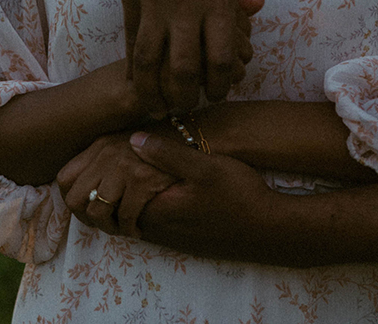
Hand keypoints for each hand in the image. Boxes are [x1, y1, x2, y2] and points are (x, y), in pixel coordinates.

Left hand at [57, 132, 179, 238]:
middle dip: (89, 220)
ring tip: (123, 228)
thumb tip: (80, 193)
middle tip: (107, 224)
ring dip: (110, 227)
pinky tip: (138, 228)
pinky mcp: (143, 179)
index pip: (64, 179)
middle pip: (75, 199)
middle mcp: (107, 153)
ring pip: (97, 211)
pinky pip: (125, 215)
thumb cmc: (160, 152)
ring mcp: (124, 165)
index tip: (89, 211)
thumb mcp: (126, 149)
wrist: (196, 142)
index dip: (73, 202)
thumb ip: (103, 164)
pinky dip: (130, 228)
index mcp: (100, 146)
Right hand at [115, 0, 260, 111]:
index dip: (219, 85)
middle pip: (183, 67)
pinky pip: (130, 39)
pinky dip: (133, 65)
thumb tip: (254, 10)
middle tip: (184, 110)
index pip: (220, 57)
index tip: (216, 97)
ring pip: (149, 60)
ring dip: (152, 91)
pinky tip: (136, 81)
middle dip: (184, 97)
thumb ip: (232, 0)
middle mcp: (185, 2)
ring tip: (156, 107)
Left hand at [121, 129, 291, 259]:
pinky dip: (147, 205)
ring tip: (140, 169)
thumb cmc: (237, 195)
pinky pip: (151, 222)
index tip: (116, 153)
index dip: (111, 174)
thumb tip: (133, 138)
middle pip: (119, 209)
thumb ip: (167, 154)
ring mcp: (169, 238)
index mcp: (155, 211)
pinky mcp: (181, 240)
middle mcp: (157, 230)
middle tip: (122, 159)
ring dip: (132, 196)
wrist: (266, 229)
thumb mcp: (204, 166)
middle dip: (116, 186)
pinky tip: (163, 187)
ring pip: (134, 217)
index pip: (114, 197)